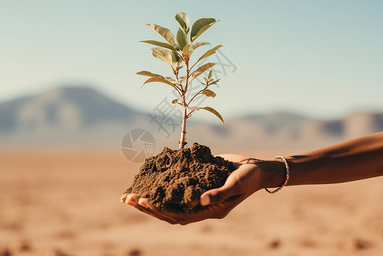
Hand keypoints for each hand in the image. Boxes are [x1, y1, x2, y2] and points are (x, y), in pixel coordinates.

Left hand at [121, 154, 264, 224]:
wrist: (255, 168)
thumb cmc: (248, 178)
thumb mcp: (235, 185)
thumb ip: (218, 193)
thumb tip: (200, 200)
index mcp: (206, 210)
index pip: (177, 214)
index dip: (158, 209)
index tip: (142, 200)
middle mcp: (198, 204)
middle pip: (166, 209)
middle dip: (146, 205)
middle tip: (127, 199)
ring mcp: (195, 192)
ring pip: (167, 198)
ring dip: (149, 196)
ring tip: (129, 193)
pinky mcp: (195, 180)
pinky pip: (174, 184)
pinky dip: (161, 182)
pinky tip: (147, 176)